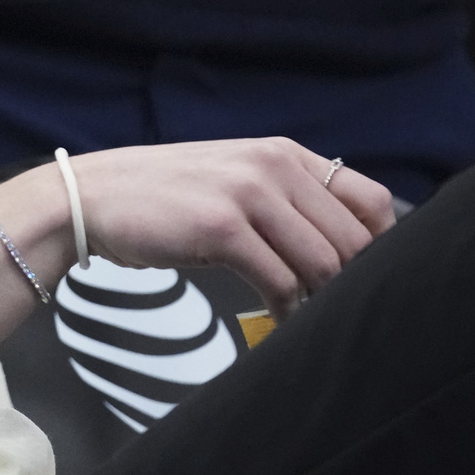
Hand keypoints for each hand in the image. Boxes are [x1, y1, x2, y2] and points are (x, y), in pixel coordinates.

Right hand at [66, 138, 393, 320]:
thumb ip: (286, 201)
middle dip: (349, 284)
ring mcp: (247, 194)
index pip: (370, 200)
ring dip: (319, 302)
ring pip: (323, 263)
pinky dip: (286, 311)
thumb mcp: (234, 182)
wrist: (93, 198)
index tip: (364, 278)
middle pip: (353, 240)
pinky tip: (275, 320)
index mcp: (283, 154)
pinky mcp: (221, 228)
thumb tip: (344, 252)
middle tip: (330, 311)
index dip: (380, 246)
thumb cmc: (165, 198)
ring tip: (302, 318)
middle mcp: (272, 166)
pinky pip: (280, 282)